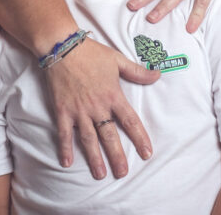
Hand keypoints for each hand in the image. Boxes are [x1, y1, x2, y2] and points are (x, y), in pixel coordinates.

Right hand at [45, 38, 159, 178]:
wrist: (63, 47)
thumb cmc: (92, 53)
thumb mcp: (118, 60)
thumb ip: (137, 71)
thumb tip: (158, 75)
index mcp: (113, 95)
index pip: (130, 121)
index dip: (139, 138)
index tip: (146, 153)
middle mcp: (97, 107)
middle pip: (110, 136)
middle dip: (117, 156)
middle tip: (123, 173)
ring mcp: (79, 110)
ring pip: (89, 139)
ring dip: (95, 158)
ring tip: (100, 174)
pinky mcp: (62, 110)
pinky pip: (64, 133)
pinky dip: (65, 148)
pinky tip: (66, 163)